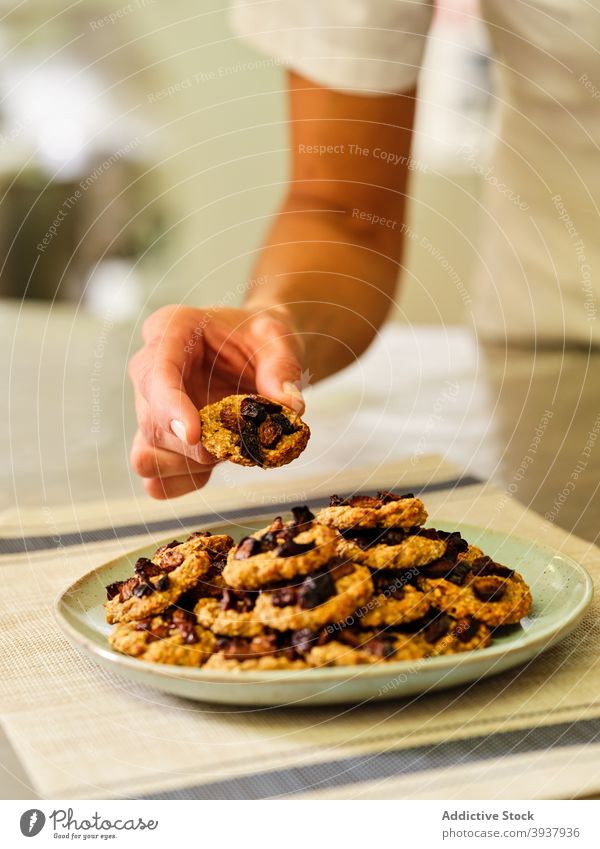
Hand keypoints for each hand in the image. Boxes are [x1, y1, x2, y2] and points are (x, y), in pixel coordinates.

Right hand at [128, 304, 304, 498]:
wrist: (260, 353)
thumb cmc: (262, 338)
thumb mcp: (279, 340)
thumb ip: (282, 369)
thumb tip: (289, 408)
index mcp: (172, 329)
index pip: (155, 372)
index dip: (169, 407)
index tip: (196, 435)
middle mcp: (150, 369)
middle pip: (150, 421)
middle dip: (196, 446)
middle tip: (242, 444)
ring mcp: (150, 408)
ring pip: (147, 455)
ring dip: (191, 466)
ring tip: (232, 450)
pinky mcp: (159, 441)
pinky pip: (155, 477)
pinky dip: (185, 482)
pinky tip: (215, 468)